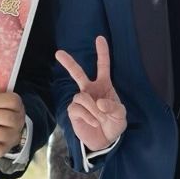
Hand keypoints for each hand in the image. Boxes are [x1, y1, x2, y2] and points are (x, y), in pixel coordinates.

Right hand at [55, 36, 127, 151]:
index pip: (103, 66)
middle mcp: (90, 89)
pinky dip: (88, 116)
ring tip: (100, 119)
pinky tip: (93, 122)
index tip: (100, 38)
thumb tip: (99, 102)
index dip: (102, 52)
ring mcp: (80, 100)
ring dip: (93, 109)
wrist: (105, 140)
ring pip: (81, 97)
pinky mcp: (73, 111)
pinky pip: (77, 109)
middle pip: (78, 73)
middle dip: (68, 63)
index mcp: (104, 85)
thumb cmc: (114, 123)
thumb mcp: (120, 115)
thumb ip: (113, 107)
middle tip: (58, 52)